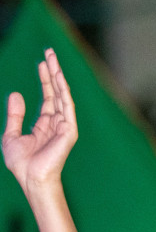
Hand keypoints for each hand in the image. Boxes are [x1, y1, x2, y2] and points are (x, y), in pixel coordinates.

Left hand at [4, 49, 77, 196]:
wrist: (30, 179)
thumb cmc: (21, 163)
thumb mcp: (10, 135)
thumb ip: (15, 115)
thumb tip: (16, 93)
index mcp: (45, 125)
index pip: (48, 97)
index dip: (44, 79)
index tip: (42, 62)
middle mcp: (57, 123)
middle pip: (56, 92)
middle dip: (53, 72)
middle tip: (49, 52)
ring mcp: (64, 126)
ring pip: (63, 95)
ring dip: (58, 76)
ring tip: (53, 59)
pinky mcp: (68, 131)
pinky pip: (67, 107)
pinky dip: (63, 91)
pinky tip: (58, 78)